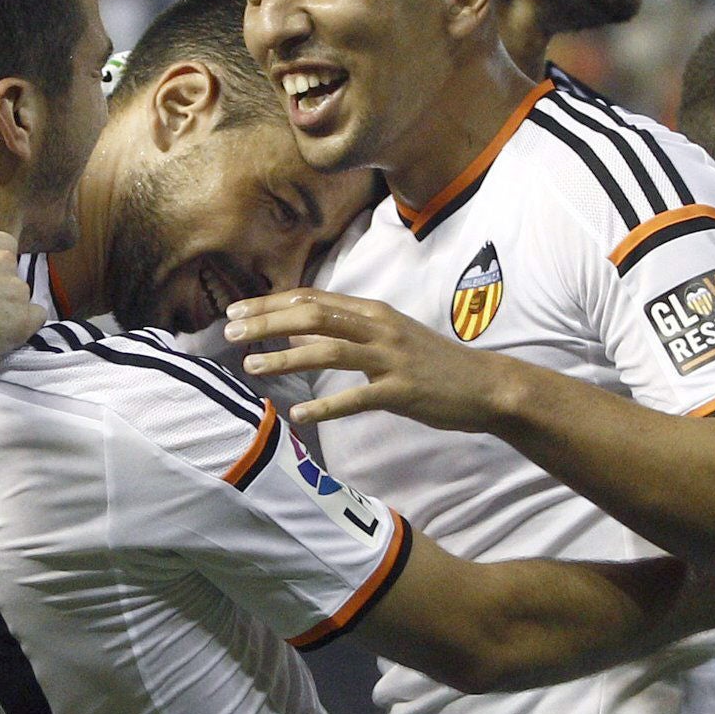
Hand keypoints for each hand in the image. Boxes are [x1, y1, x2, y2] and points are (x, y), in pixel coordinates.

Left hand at [224, 288, 518, 428]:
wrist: (484, 385)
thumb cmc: (430, 362)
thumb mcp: (387, 335)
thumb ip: (344, 330)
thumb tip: (294, 330)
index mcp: (372, 311)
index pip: (311, 299)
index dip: (269, 303)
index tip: (235, 309)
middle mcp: (378, 327)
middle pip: (312, 317)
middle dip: (266, 322)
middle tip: (230, 331)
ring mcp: (390, 358)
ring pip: (328, 351)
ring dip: (285, 358)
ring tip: (250, 367)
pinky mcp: (401, 390)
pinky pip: (356, 398)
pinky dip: (325, 406)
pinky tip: (298, 414)